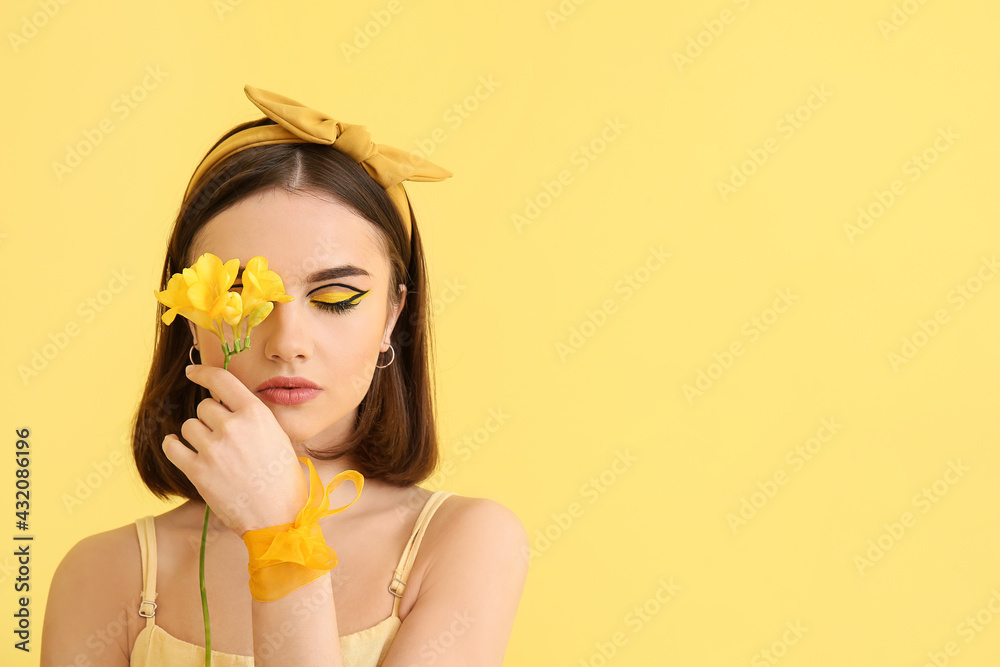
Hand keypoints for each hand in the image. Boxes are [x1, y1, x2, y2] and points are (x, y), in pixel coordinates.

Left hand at [161, 364, 308, 536]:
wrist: (278, 517)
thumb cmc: (283, 479)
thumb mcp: (278, 437)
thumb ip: (252, 418)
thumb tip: (227, 404)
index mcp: (256, 414)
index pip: (222, 381)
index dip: (203, 372)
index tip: (192, 371)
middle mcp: (233, 427)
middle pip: (205, 406)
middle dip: (211, 419)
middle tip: (223, 437)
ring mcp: (213, 449)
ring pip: (189, 426)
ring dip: (196, 435)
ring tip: (212, 451)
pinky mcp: (197, 471)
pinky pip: (173, 447)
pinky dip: (174, 446)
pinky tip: (179, 448)